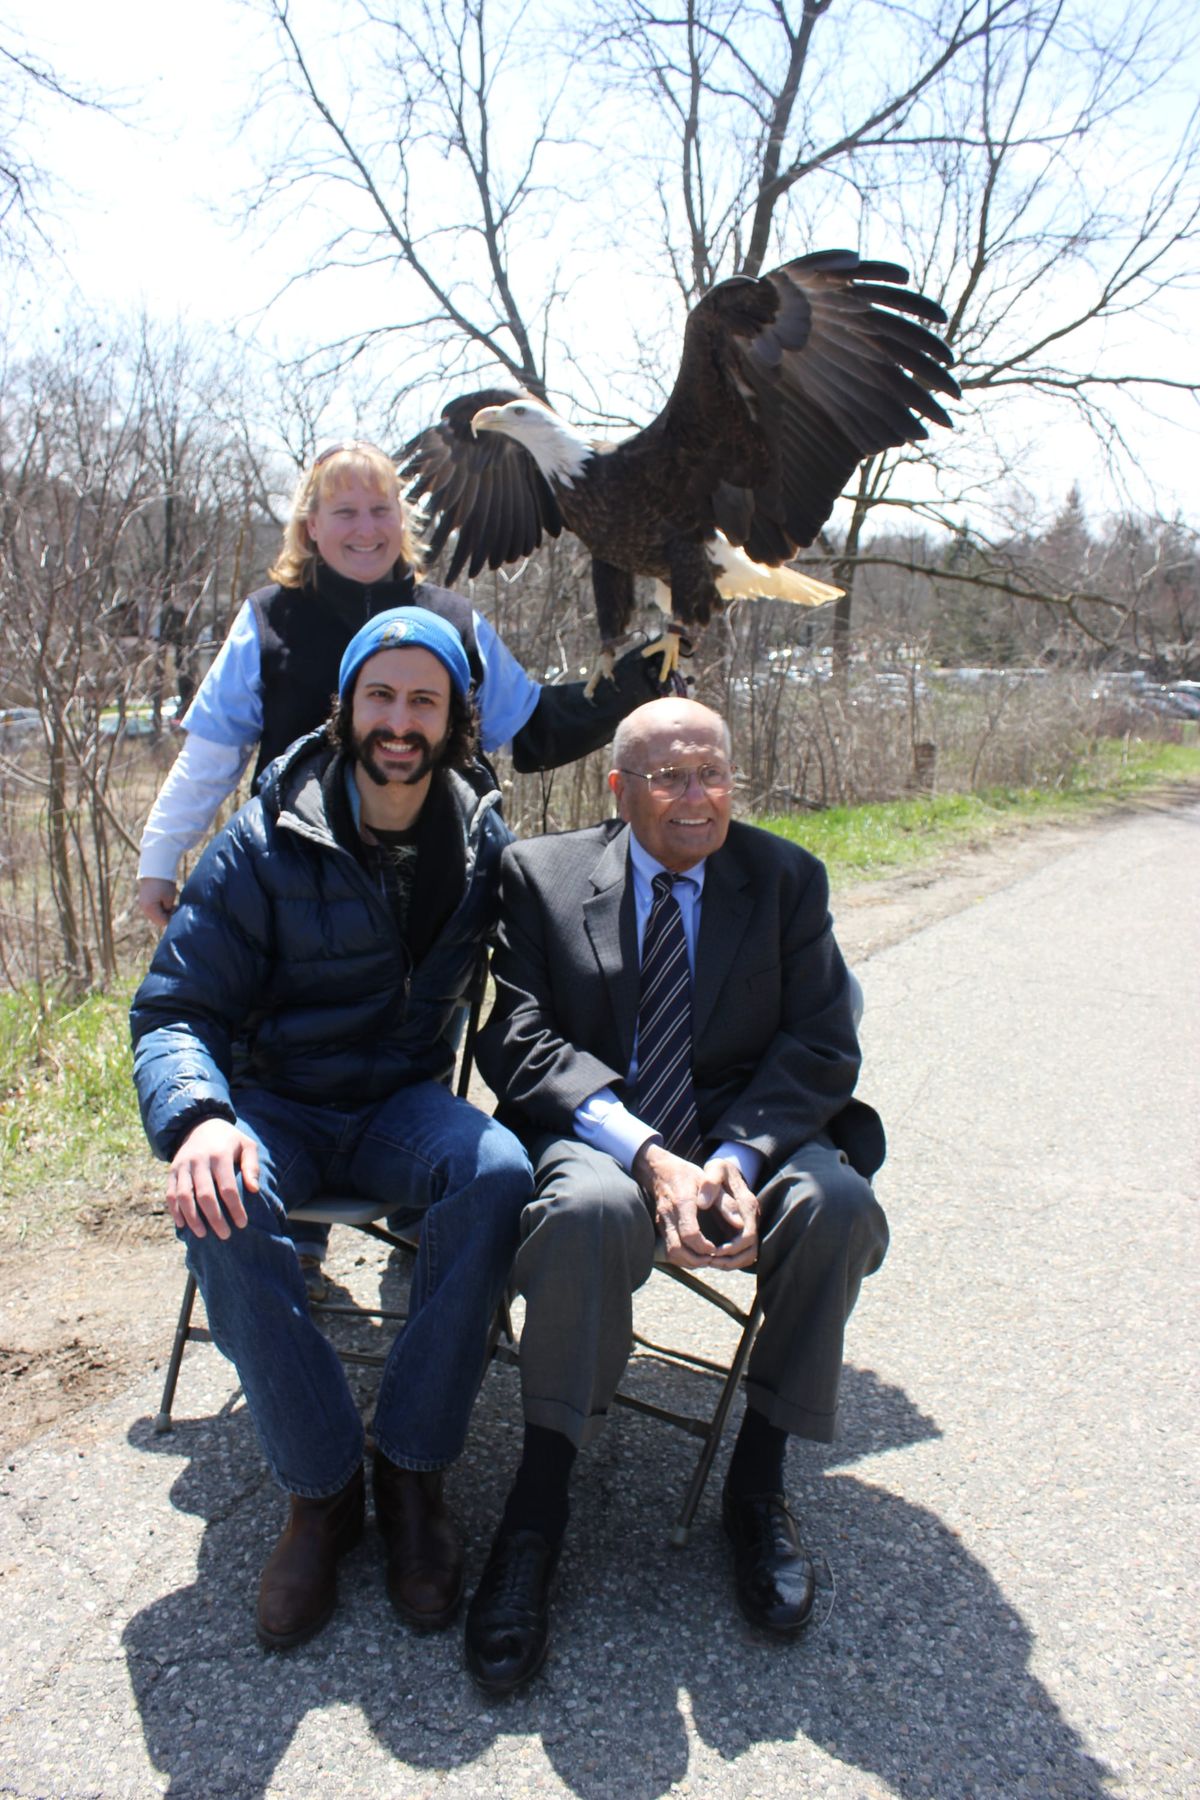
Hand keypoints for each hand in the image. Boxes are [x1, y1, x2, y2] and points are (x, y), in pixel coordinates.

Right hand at [138, 877, 176, 930]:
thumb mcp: (169, 898)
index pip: (163, 922)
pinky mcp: (144, 900)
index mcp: (150, 909)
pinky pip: (152, 909)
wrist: (155, 868)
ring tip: (170, 902)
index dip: (172, 918)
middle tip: (174, 906)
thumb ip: (168, 910)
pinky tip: (164, 900)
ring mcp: (143, 904)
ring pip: (155, 915)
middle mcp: (144, 908)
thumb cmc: (164, 883)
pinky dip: (159, 907)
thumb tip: (168, 915)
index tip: (177, 909)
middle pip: (158, 920)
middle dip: (167, 915)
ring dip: (163, 911)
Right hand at [167, 1118, 258, 1239]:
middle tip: (225, 1235)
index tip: (242, 1224)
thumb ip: (252, 1165)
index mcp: (220, 1154)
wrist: (201, 1125)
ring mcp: (182, 1166)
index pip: (227, 1187)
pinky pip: (170, 1194)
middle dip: (215, 1218)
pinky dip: (175, 1211)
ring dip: (192, 1218)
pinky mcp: (172, 1171)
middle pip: (205, 1195)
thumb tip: (254, 1190)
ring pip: (184, 1196)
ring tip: (202, 1235)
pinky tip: (183, 1225)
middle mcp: (199, 1160)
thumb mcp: (247, 1145)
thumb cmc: (229, 1141)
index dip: (235, 1208)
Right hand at [632, 1141, 733, 1268]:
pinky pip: (669, 1250)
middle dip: (697, 1260)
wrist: (659, 1170)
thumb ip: (724, 1203)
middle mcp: (668, 1215)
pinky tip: (696, 1254)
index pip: (690, 1234)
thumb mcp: (709, 1181)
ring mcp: (662, 1222)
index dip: (704, 1246)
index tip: (716, 1249)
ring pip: (671, 1253)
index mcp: (682, 1202)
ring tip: (706, 1258)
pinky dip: (682, 1257)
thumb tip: (740, 1224)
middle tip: (712, 1258)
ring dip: (689, 1261)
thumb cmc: (687, 1175)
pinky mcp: (660, 1227)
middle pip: (677, 1249)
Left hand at [700, 1156, 759, 1268]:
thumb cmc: (720, 1169)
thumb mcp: (716, 1169)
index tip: (712, 1251)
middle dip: (730, 1260)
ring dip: (730, 1263)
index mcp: (748, 1205)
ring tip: (709, 1262)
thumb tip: (703, 1203)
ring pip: (748, 1256)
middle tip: (709, 1261)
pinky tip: (713, 1259)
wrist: (727, 1169)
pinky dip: (730, 1260)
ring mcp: (750, 1225)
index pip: (747, 1236)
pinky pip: (742, 1254)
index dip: (731, 1248)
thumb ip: (710, 1183)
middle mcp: (753, 1218)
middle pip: (750, 1251)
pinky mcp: (743, 1230)